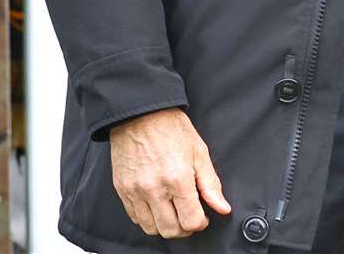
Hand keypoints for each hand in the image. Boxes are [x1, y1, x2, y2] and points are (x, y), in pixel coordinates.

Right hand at [110, 107, 230, 238]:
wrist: (140, 113)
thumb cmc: (171, 127)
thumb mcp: (199, 151)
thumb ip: (210, 184)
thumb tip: (222, 208)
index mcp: (177, 179)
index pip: (190, 222)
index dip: (200, 223)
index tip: (202, 216)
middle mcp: (154, 189)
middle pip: (170, 230)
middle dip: (184, 228)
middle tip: (189, 216)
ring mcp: (135, 191)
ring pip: (151, 228)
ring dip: (165, 225)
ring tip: (173, 211)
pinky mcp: (122, 190)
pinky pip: (135, 217)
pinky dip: (147, 217)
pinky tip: (157, 204)